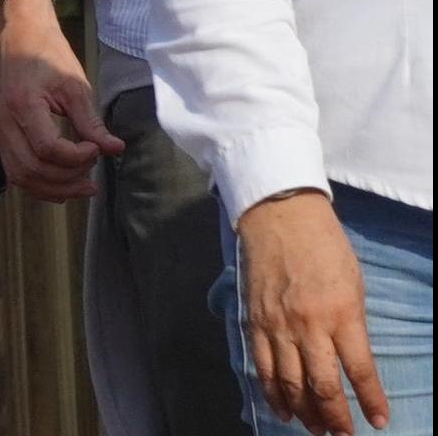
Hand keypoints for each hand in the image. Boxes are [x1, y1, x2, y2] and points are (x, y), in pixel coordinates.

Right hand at [0, 0, 121, 202]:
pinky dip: (37, 182)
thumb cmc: (47, 54)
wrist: (17, 35)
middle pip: (31, 169)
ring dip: (52, 187)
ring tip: (83, 186)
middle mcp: (3, 121)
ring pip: (19, 176)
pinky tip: (61, 183)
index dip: (77, 157)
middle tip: (94, 172)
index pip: (48, 149)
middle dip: (67, 178)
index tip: (97, 149)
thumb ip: (91, 122)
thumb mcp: (75, 85)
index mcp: (23, 105)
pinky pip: (13, 169)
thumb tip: (114, 149)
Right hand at [238, 190, 389, 432]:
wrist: (279, 217)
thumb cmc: (325, 246)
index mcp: (342, 313)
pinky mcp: (254, 322)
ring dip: (304, 411)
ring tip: (315, 428)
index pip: (360, 369)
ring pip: (290, 382)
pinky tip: (281, 408)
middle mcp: (308, 325)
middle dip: (334, 417)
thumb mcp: (353, 285)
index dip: (371, 401)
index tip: (378, 422)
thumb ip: (351, 323)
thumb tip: (349, 359)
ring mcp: (277, 326)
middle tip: (342, 434)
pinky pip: (263, 366)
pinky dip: (272, 392)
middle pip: (322, 385)